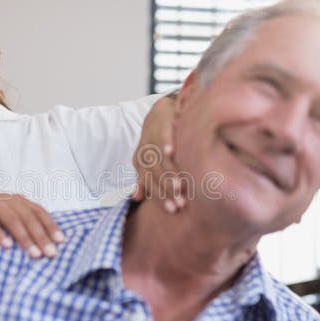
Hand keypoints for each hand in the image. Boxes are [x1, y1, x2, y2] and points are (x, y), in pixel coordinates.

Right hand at [0, 194, 63, 257]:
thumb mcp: (3, 223)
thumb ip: (20, 228)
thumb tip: (45, 247)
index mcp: (15, 200)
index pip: (37, 211)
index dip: (50, 225)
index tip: (61, 242)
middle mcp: (4, 198)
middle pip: (27, 216)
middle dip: (40, 236)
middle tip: (50, 254)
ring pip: (11, 218)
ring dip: (24, 237)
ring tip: (33, 254)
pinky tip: (6, 247)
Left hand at [132, 92, 184, 212]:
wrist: (161, 110)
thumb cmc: (157, 142)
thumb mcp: (148, 161)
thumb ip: (144, 179)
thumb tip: (136, 198)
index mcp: (140, 162)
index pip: (151, 183)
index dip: (162, 197)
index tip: (174, 210)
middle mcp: (144, 150)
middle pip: (157, 173)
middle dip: (169, 190)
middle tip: (182, 203)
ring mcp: (153, 136)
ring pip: (161, 158)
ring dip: (172, 173)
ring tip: (183, 187)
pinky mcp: (163, 123)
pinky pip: (164, 135)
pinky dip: (167, 143)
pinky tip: (173, 152)